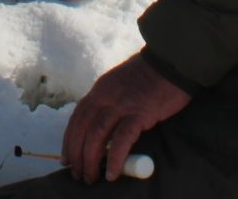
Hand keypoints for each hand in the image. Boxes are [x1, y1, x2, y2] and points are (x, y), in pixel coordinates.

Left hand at [61, 52, 190, 183]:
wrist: (171, 61)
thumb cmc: (149, 75)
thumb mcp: (120, 82)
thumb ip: (110, 100)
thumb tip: (103, 126)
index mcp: (100, 89)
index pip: (77, 118)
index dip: (69, 139)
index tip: (66, 158)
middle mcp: (105, 96)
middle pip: (82, 129)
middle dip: (76, 155)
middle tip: (78, 174)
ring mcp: (122, 104)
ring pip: (96, 135)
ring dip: (90, 160)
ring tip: (91, 178)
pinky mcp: (140, 113)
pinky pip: (122, 139)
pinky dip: (114, 158)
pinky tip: (112, 173)